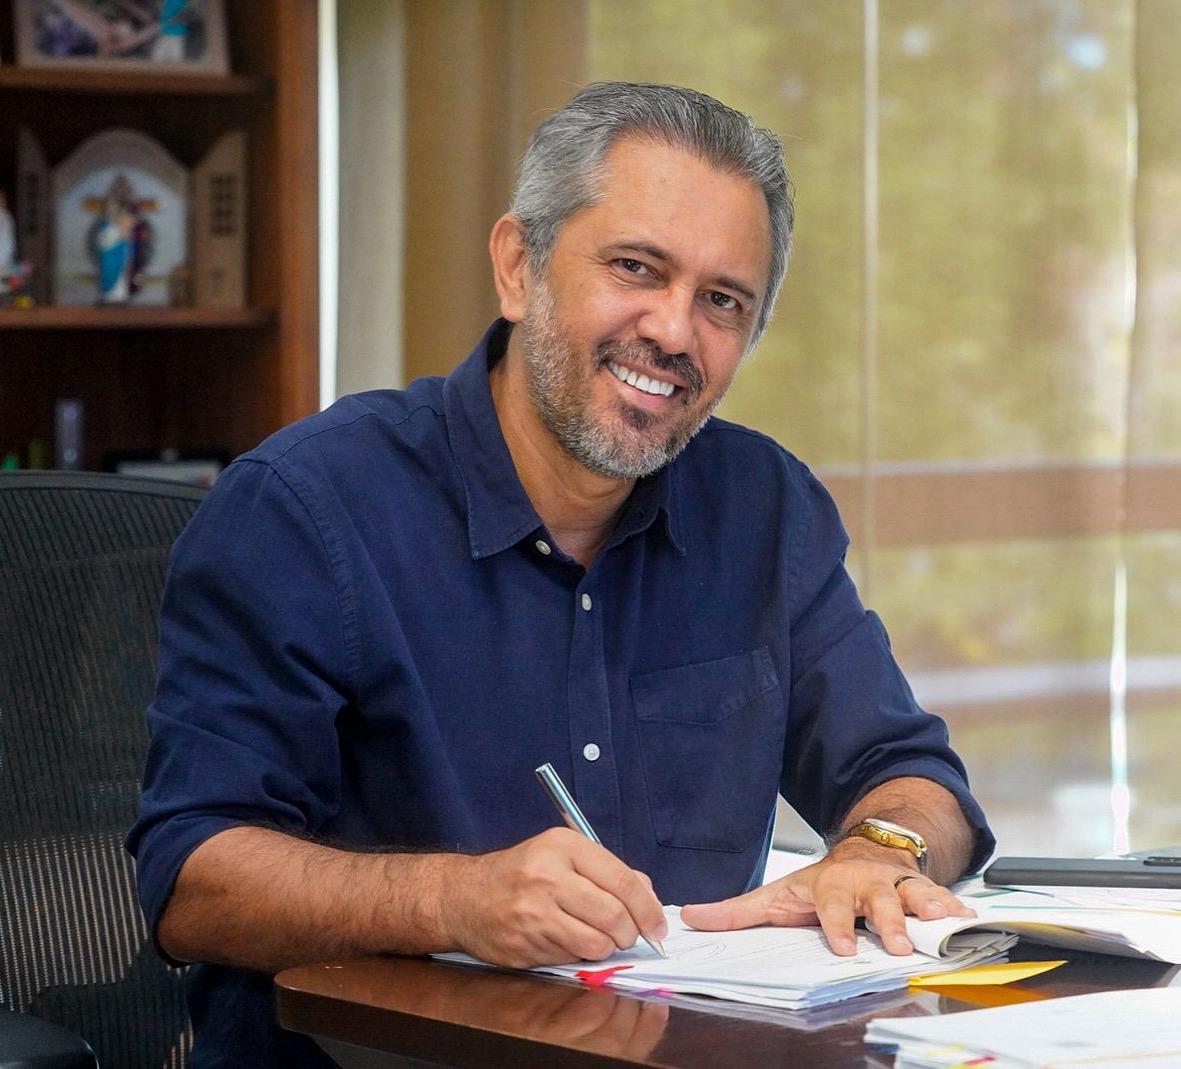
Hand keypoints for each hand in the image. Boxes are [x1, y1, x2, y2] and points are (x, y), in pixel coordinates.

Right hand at [437, 828, 667, 967]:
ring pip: (596, 943)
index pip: (621, 880)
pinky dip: (579, 955)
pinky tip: (567, 940)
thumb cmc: (520, 873)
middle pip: (613, 915)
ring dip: (606, 948)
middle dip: (630, 933)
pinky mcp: (525, 944)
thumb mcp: (561, 853)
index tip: (658, 925)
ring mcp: (534, 912)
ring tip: (597, 937)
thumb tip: (648, 895)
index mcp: (562, 847)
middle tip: (629, 936)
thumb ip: (606, 870)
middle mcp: (548, 876)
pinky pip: (571, 957)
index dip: (648, 908)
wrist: (464, 896)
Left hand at [679, 838, 974, 955]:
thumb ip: (738, 910)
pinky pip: (943, 897)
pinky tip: (971, 917)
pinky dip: (958, 907)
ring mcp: (897, 886)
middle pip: (878, 903)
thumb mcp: (778, 893)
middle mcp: (866, 885)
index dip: (836, 924)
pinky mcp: (922, 890)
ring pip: (915, 896)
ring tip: (943, 925)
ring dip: (928, 910)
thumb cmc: (821, 883)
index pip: (832, 907)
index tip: (841, 945)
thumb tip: (690, 916)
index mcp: (831, 888)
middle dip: (887, 923)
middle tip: (895, 946)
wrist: (866, 850)